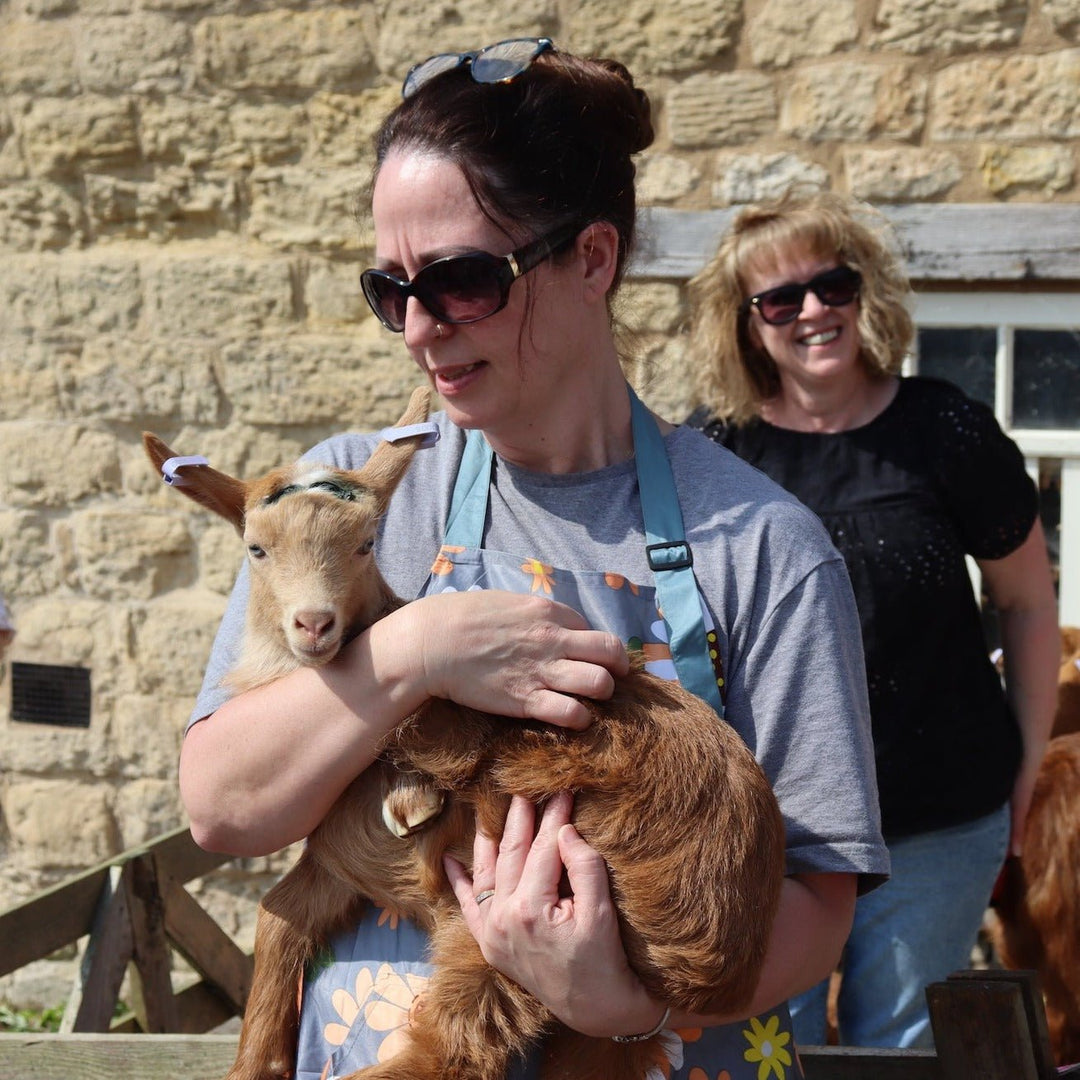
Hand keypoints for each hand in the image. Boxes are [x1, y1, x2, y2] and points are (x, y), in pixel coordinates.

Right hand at [403, 590, 628, 729]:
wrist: (432, 643)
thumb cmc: (463, 618)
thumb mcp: (509, 602)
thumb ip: (537, 615)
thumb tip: (556, 626)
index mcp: (549, 612)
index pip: (593, 631)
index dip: (595, 648)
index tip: (588, 659)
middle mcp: (553, 639)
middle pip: (611, 653)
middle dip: (617, 668)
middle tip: (610, 679)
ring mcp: (542, 670)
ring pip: (600, 683)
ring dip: (602, 694)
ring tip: (591, 699)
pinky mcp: (526, 700)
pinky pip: (572, 712)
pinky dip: (580, 718)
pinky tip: (574, 718)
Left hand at [444, 792, 663, 1037]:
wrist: (596, 1009)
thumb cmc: (604, 960)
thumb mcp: (601, 913)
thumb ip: (585, 867)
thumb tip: (564, 830)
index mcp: (530, 909)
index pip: (542, 848)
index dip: (554, 816)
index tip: (563, 790)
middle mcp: (503, 919)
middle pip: (511, 853)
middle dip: (521, 817)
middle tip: (527, 786)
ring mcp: (491, 933)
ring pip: (486, 872)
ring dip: (489, 838)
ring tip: (489, 807)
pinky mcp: (489, 944)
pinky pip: (469, 907)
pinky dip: (459, 882)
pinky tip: (449, 859)